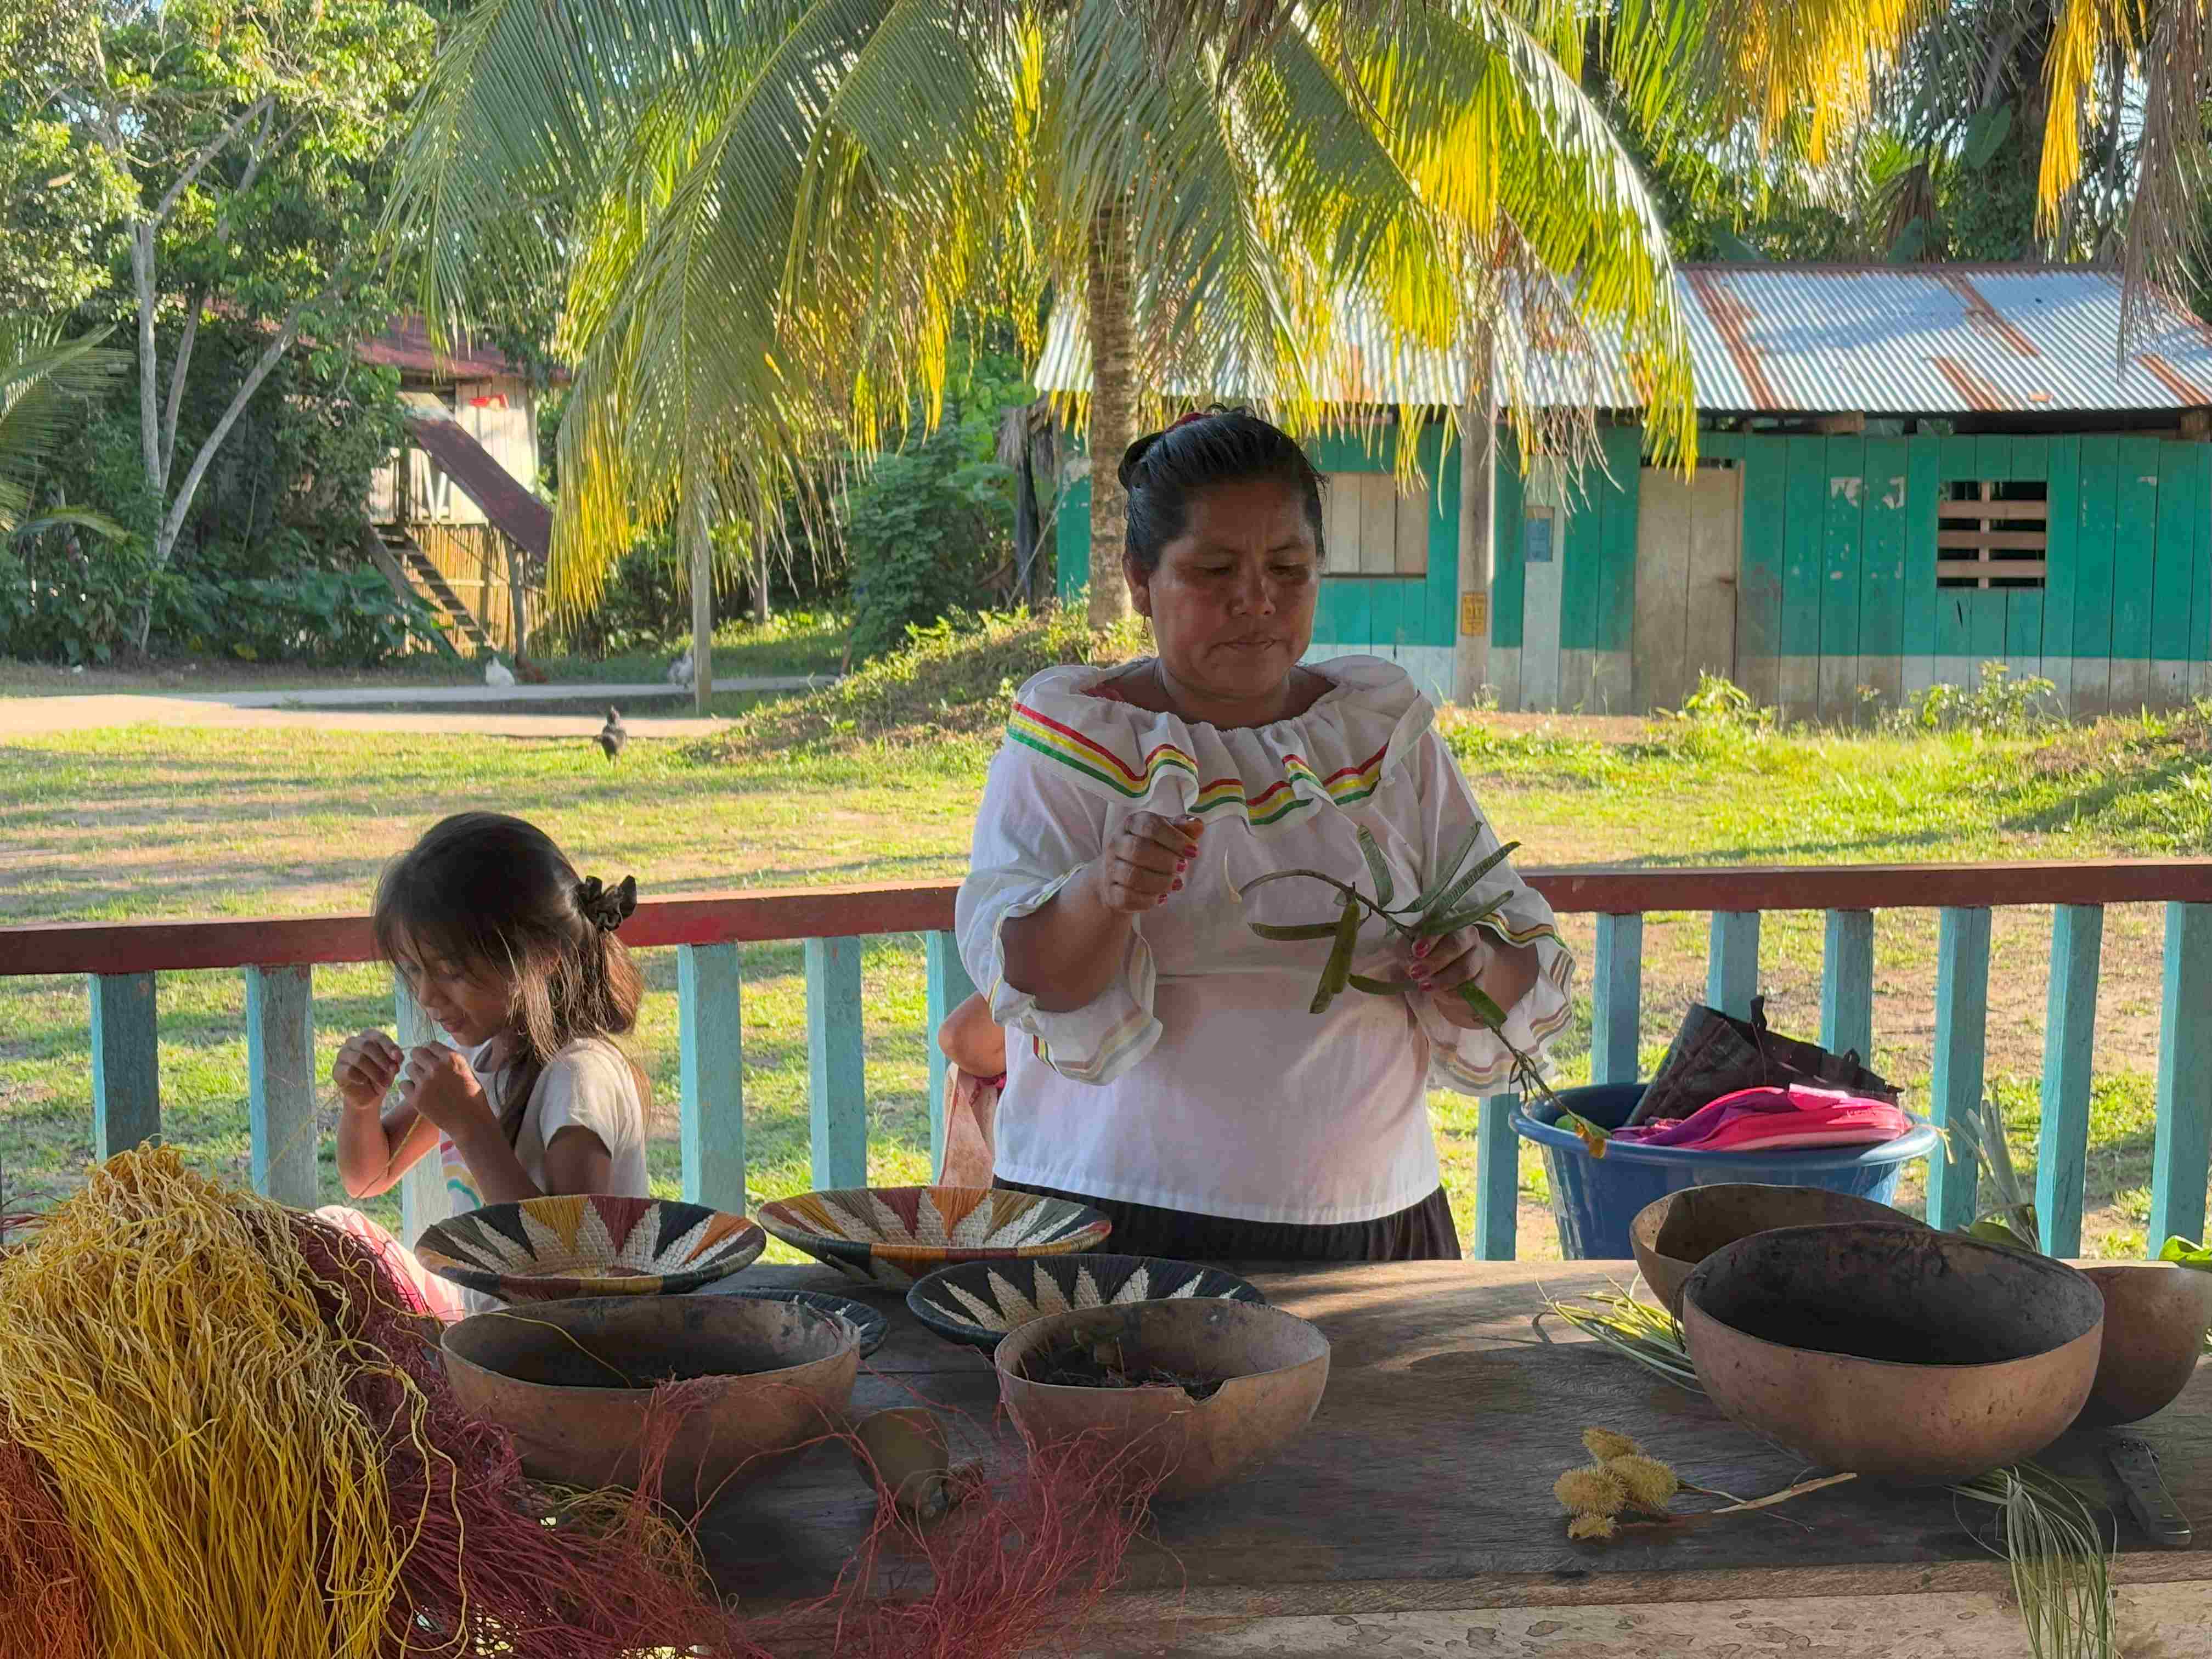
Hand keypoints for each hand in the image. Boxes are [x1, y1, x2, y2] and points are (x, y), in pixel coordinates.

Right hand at [333, 1030, 402, 1111]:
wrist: (369, 1096)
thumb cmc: (381, 1076)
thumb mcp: (392, 1067)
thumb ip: (395, 1060)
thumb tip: (397, 1057)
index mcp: (368, 1037)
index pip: (378, 1036)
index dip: (389, 1046)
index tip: (398, 1058)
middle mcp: (353, 1042)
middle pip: (367, 1045)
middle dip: (382, 1059)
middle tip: (392, 1072)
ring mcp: (342, 1055)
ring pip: (358, 1058)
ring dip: (375, 1071)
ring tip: (385, 1083)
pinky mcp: (337, 1070)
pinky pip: (349, 1071)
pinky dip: (361, 1077)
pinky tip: (365, 1082)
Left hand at [396, 1042, 493, 1137]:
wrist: (470, 1121)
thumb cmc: (472, 1096)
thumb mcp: (467, 1071)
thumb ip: (450, 1061)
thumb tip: (434, 1054)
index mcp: (452, 1058)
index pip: (430, 1044)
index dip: (431, 1052)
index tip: (433, 1060)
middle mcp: (436, 1067)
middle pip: (416, 1053)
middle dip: (419, 1060)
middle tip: (425, 1070)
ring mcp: (425, 1082)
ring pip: (408, 1068)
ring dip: (414, 1074)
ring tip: (424, 1083)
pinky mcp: (416, 1098)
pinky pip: (403, 1084)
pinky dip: (409, 1088)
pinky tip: (419, 1093)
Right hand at [1082, 812, 1202, 916]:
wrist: (1119, 872)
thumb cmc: (1151, 848)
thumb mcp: (1168, 834)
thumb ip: (1184, 829)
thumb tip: (1197, 825)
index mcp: (1132, 823)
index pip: (1150, 826)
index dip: (1174, 839)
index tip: (1193, 851)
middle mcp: (1116, 843)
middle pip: (1138, 850)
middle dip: (1166, 861)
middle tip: (1183, 868)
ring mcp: (1110, 868)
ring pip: (1132, 876)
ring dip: (1160, 882)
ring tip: (1176, 884)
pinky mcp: (1110, 891)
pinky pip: (1126, 897)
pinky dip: (1148, 900)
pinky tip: (1162, 898)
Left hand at [1404, 928, 1498, 1030]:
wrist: (1434, 971)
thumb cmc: (1418, 953)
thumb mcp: (1407, 947)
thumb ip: (1407, 951)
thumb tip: (1412, 962)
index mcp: (1449, 919)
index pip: (1443, 924)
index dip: (1430, 938)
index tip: (1416, 951)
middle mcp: (1468, 934)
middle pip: (1457, 944)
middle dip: (1435, 961)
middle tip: (1415, 974)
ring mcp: (1478, 955)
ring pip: (1466, 968)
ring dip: (1443, 980)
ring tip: (1424, 986)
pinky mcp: (1481, 976)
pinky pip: (1472, 986)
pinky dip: (1453, 992)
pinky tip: (1439, 993)